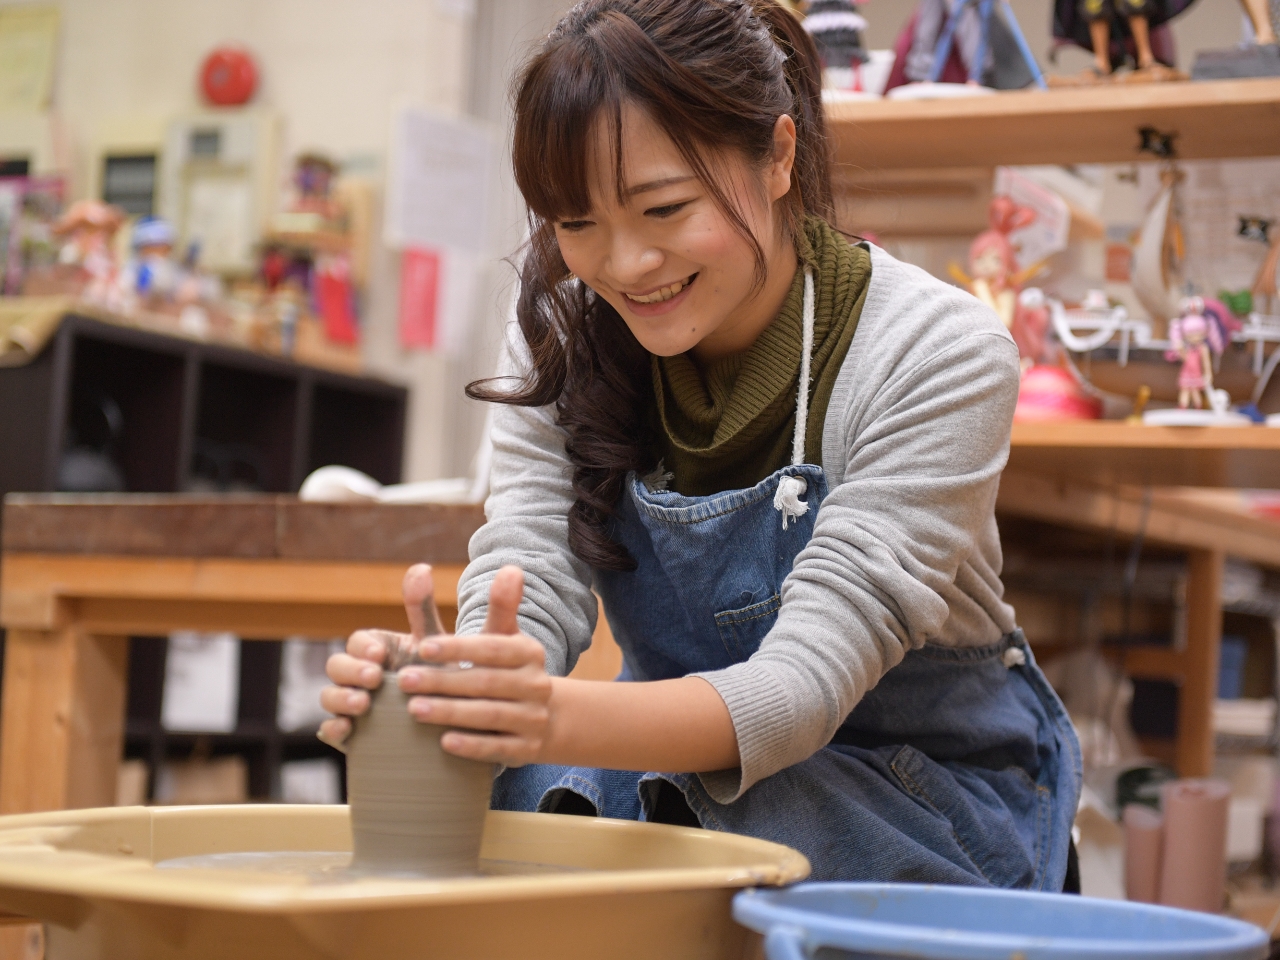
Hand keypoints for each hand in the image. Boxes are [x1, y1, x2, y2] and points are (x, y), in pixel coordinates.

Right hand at [316, 563, 444, 749]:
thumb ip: (425, 609)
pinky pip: (332, 731)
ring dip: (339, 698)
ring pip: (329, 696)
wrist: (459, 722)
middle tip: (373, 679)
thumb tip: (420, 567)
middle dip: (350, 671)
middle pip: (337, 666)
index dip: (364, 647)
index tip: (381, 654)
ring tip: (362, 706)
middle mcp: (362, 675)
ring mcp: (354, 704)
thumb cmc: (447, 675)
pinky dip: (334, 729)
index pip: (359, 641)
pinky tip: (347, 731)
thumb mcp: (438, 643)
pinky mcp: (354, 734)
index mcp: (380, 649)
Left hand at [398, 565, 551, 766]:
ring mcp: (534, 719)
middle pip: (486, 683)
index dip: (458, 648)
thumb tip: (510, 568)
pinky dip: (472, 746)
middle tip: (404, 681)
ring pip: (490, 716)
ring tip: (414, 710)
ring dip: (450, 712)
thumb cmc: (508, 671)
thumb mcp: (504, 638)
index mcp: (529, 653)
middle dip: (443, 681)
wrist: (545, 719)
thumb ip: (499, 606)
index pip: (493, 647)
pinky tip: (443, 743)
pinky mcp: (528, 750)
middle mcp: (537, 685)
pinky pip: (498, 748)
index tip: (422, 647)